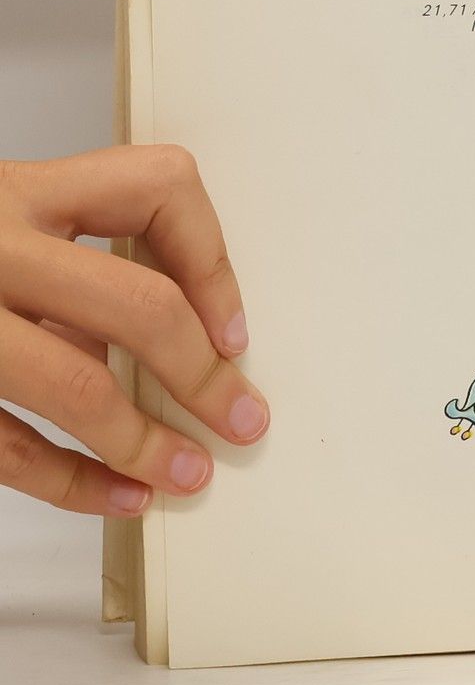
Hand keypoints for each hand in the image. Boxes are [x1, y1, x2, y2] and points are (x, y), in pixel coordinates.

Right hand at [0, 146, 267, 515]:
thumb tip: (189, 334)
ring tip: (188, 473)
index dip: (214, 261)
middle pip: (135, 302)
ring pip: (74, 383)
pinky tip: (119, 496)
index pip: (157, 188)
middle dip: (203, 373)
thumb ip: (69, 256)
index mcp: (17, 191)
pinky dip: (73, 482)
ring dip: (145, 441)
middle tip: (240, 416)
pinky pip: (6, 443)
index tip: (233, 327)